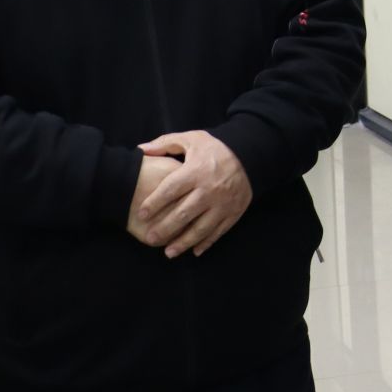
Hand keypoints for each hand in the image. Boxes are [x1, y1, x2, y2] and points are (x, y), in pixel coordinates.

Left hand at [131, 130, 252, 258]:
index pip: (171, 190)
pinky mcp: (233, 212)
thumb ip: (165, 144)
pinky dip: (206, 243)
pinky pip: (218, 231)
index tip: (141, 214)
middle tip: (150, 238)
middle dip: (165, 228)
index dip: (154, 203)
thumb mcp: (191, 138)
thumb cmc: (216, 147)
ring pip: (200, 228)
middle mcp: (209, 190)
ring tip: (168, 252)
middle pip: (183, 214)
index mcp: (196, 171)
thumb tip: (140, 149)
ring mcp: (222, 204)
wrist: (251, 155)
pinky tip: (194, 251)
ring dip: (183, 242)